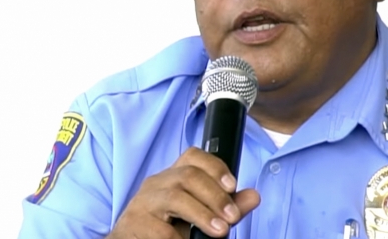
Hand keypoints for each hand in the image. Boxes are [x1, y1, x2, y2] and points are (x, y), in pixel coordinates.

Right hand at [107, 147, 260, 238]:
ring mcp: (143, 201)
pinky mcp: (133, 222)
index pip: (193, 156)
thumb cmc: (167, 229)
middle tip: (233, 217)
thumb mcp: (199, 216)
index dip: (215, 166)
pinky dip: (179, 237)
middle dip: (215, 195)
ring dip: (202, 214)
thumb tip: (254, 196)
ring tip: (220, 231)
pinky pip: (160, 229)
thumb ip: (225, 206)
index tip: (233, 185)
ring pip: (175, 197)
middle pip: (188, 175)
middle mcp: (157, 182)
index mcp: (173, 176)